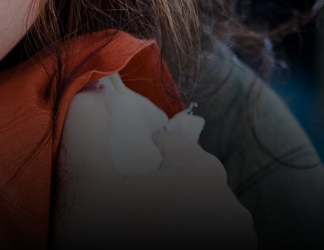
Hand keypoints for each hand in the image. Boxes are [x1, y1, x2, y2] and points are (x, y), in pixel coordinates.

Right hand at [52, 91, 256, 248]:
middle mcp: (231, 208)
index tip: (121, 176)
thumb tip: (92, 89)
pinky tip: (157, 242)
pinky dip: (190, 238)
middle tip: (127, 207)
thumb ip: (88, 125)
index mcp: (201, 175)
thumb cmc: (110, 240)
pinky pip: (212, 239)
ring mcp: (237, 246)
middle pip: (192, 179)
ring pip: (205, 215)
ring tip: (142, 230)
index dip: (144, 154)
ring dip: (179, 218)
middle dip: (164, 187)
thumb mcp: (86, 181)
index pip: (174, 143)